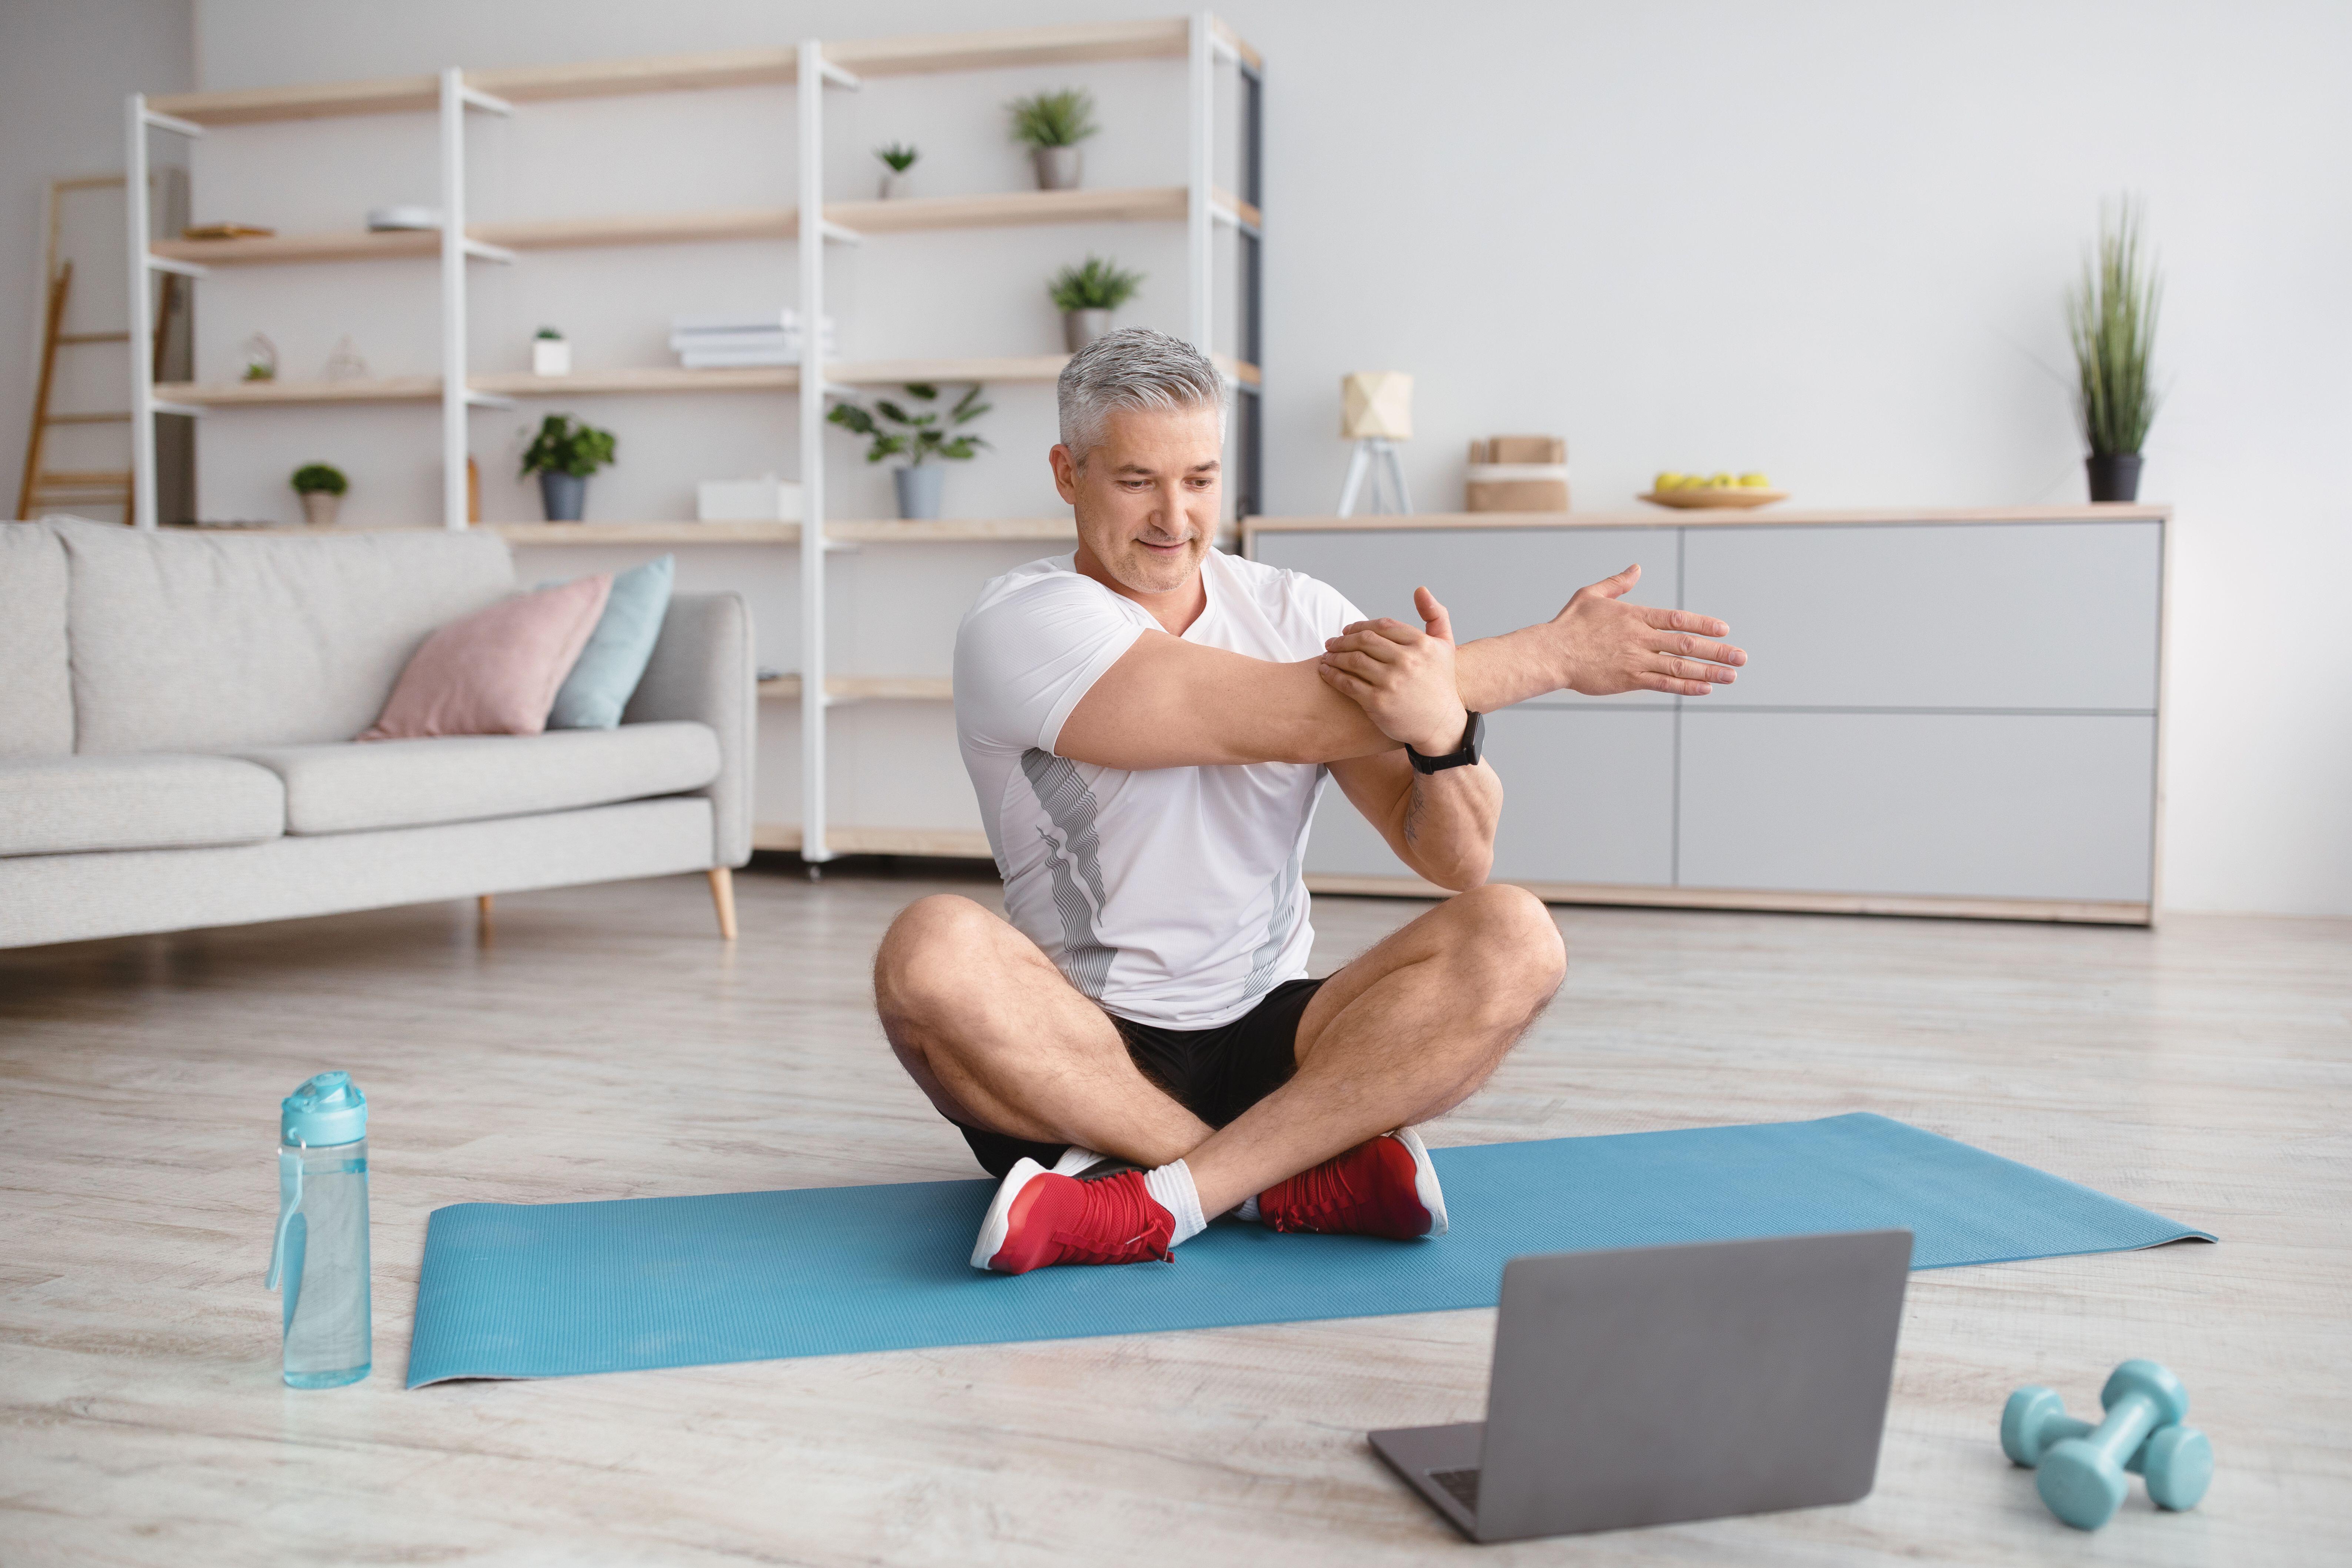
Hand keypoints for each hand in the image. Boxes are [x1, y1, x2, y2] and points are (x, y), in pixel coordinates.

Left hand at [1317, 586, 1472, 753]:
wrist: (1441, 725)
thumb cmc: (1440, 683)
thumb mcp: (1445, 646)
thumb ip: (1435, 614)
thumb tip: (1420, 589)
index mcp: (1422, 644)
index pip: (1383, 626)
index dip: (1361, 626)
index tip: (1347, 630)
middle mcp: (1408, 661)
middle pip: (1365, 641)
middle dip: (1343, 640)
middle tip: (1331, 642)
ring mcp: (1392, 682)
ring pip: (1353, 660)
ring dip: (1334, 656)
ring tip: (1327, 656)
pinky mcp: (1378, 702)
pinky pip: (1348, 683)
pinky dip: (1332, 675)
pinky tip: (1325, 672)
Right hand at [1549, 564, 1746, 696]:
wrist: (1551, 653)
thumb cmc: (1569, 624)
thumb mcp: (1592, 594)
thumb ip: (1618, 582)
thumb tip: (1637, 568)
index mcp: (1635, 616)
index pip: (1677, 618)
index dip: (1703, 624)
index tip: (1724, 629)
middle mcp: (1640, 638)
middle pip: (1686, 643)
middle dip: (1717, 650)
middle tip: (1742, 657)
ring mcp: (1636, 660)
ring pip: (1680, 666)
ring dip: (1710, 671)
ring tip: (1732, 675)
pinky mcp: (1628, 679)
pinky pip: (1663, 684)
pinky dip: (1686, 686)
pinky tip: (1705, 688)